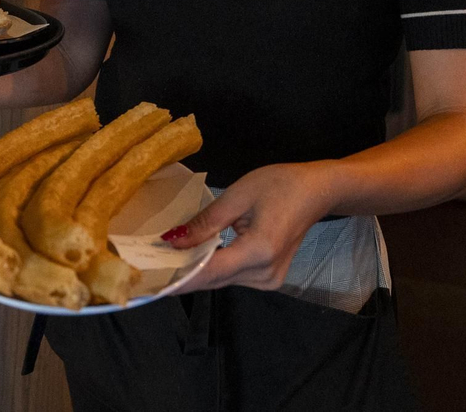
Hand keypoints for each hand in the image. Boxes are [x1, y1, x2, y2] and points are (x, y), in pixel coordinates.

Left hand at [161, 162, 334, 292]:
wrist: (317, 191)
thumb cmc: (280, 184)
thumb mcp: (238, 196)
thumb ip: (205, 223)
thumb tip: (172, 241)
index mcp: (259, 251)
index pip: (210, 271)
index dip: (180, 275)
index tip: (151, 277)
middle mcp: (265, 274)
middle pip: (214, 279)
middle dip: (182, 273)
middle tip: (148, 267)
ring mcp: (269, 280)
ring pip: (222, 280)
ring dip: (196, 270)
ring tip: (164, 261)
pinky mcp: (269, 278)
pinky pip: (233, 276)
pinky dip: (212, 268)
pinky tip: (191, 258)